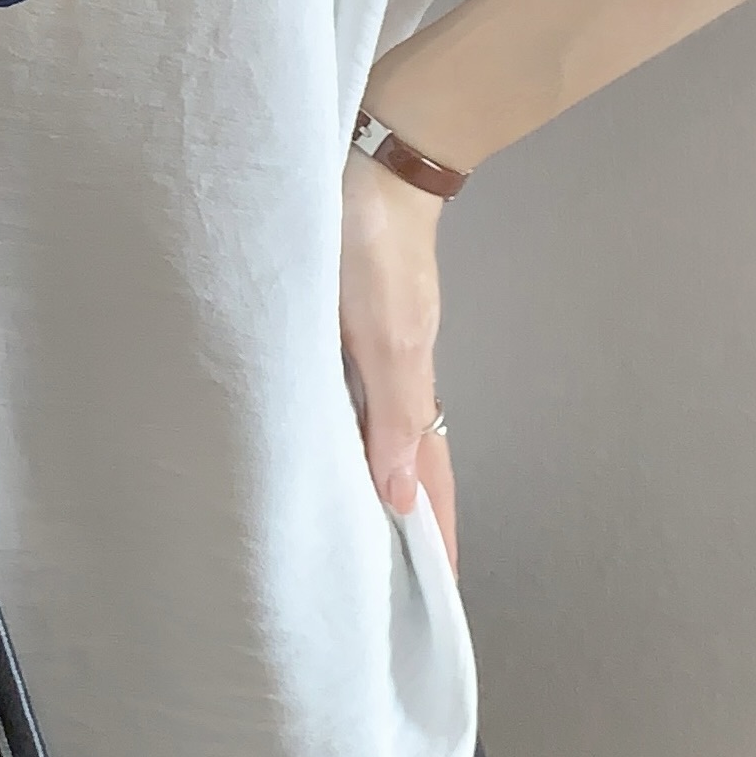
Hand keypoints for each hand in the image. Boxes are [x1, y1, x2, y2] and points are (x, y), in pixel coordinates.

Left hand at [339, 151, 458, 572]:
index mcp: (409, 383)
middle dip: (408, 522)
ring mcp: (369, 345)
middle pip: (407, 461)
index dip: (435, 535)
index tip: (437, 598)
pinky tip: (318, 443)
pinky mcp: (341, 319)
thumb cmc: (373, 244)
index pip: (429, 478)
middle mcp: (392, 372)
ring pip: (374, 430)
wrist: (368, 158)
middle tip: (392, 584)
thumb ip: (393, 412)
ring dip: (370, 481)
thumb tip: (401, 503)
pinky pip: (346, 395)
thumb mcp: (384, 334)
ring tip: (356, 532)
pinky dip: (341, 432)